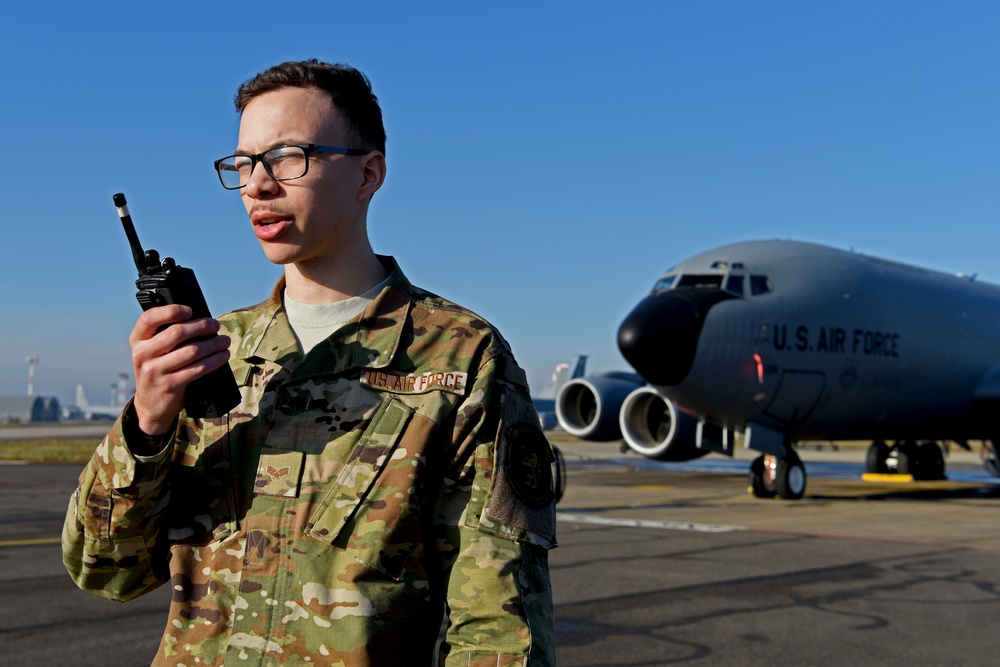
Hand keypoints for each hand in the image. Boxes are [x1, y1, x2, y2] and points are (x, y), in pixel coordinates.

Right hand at [129, 305, 231, 434]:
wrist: (151, 405)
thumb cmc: (159, 370)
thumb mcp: (152, 351)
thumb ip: (165, 335)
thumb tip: (200, 319)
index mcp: (137, 340)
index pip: (149, 318)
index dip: (171, 311)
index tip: (191, 310)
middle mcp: (142, 354)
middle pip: (177, 332)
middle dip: (202, 326)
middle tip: (216, 325)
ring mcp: (154, 371)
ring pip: (192, 350)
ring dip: (214, 343)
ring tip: (225, 341)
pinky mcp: (170, 385)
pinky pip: (198, 368)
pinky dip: (215, 360)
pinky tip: (223, 356)